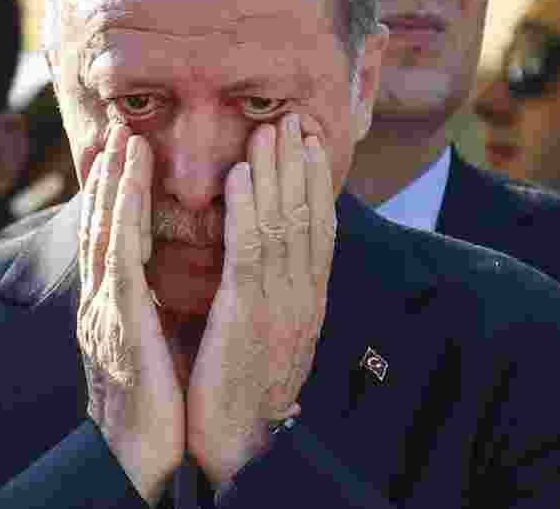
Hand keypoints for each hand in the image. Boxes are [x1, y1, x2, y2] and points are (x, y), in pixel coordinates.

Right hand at [77, 124, 183, 504]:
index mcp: (111, 307)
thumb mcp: (148, 346)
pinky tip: (128, 182)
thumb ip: (150, 310)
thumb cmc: (153, 405)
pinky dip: (121, 211)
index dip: (115, 196)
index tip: (126, 156)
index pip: (111, 239)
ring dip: (112, 181)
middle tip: (119, 128)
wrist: (136, 454)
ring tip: (123, 138)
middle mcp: (99, 300)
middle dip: (108, 176)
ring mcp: (103, 307)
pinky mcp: (117, 318)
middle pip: (99, 225)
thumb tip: (164, 283)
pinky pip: (118, 254)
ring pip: (104, 229)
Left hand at [187, 113, 335, 485]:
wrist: (240, 442)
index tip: (311, 142)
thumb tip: (275, 257)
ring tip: (269, 128)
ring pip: (283, 222)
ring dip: (276, 170)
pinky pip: (250, 249)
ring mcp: (281, 303)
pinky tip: (241, 173)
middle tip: (293, 117)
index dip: (316, 182)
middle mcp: (304, 295)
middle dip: (299, 163)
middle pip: (306, 215)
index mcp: (309, 299)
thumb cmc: (247, 385)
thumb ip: (277, 292)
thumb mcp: (273, 332)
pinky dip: (247, 206)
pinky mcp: (248, 313)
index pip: (319, 228)